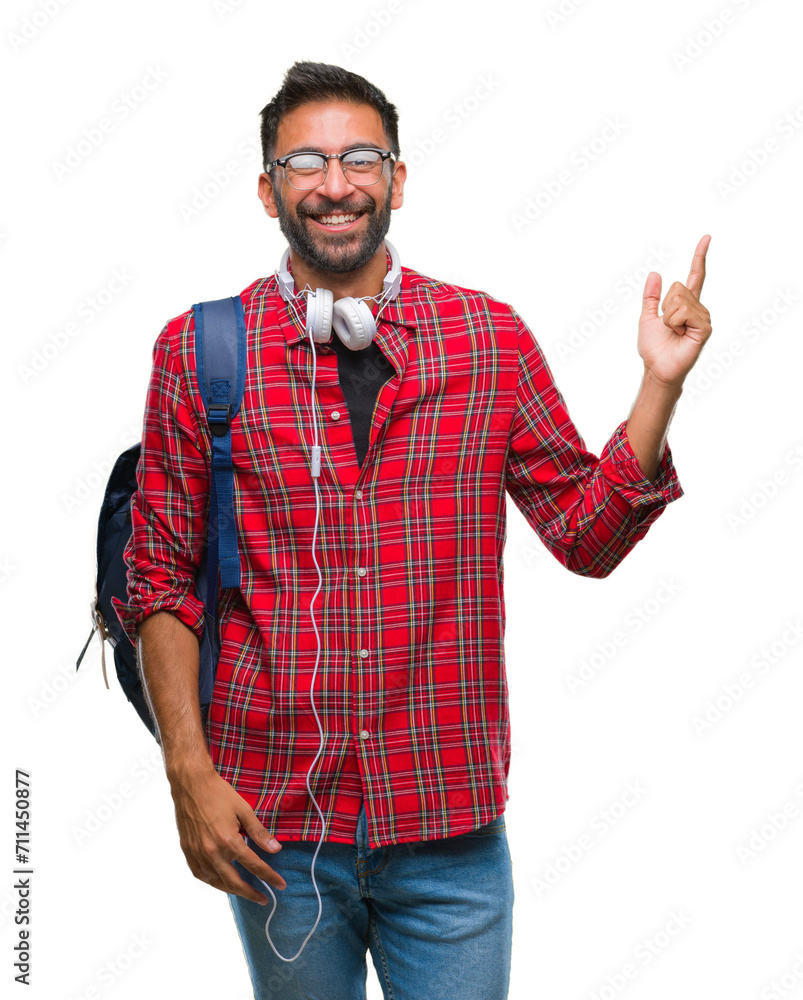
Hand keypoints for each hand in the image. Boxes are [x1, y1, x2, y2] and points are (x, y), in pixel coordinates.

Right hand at [168, 764, 286, 903]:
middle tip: (264, 899)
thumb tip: (275, 849)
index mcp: (228, 841)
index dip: (269, 876)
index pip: (253, 866)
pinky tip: (221, 881)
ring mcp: (198, 854)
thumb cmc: (219, 794)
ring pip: (216, 882)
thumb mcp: (244, 810)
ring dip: (232, 890)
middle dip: (251, 893)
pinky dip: (213, 882)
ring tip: (245, 892)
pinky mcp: (188, 851)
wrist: (191, 784)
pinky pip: (201, 875)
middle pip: (234, 882)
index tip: (280, 885)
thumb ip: (259, 833)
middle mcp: (212, 852)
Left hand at [638, 234, 712, 387]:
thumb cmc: (654, 347)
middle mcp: (697, 307)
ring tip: (673, 332)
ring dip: (668, 317)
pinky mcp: (704, 327)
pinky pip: (684, 313)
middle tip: (667, 325)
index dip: (699, 256)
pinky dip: (675, 323)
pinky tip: (680, 334)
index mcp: (684, 304)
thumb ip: (650, 297)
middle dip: (665, 306)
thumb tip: (655, 274)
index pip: (695, 275)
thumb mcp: (646, 317)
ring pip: (679, 300)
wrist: (657, 367)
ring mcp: (702, 317)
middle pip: (677, 287)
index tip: (706, 238)